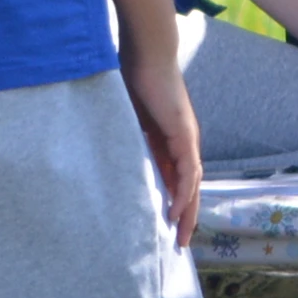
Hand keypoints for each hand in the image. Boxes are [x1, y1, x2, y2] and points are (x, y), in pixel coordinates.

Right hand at [125, 38, 204, 244]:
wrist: (146, 54)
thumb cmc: (132, 80)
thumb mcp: (126, 120)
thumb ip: (124, 139)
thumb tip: (105, 154)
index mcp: (169, 140)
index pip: (175, 179)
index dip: (172, 203)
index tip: (164, 227)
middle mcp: (183, 142)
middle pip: (188, 187)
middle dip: (184, 216)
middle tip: (179, 243)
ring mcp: (186, 139)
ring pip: (191, 184)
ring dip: (187, 212)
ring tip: (180, 235)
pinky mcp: (184, 134)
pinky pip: (187, 172)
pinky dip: (183, 193)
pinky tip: (176, 211)